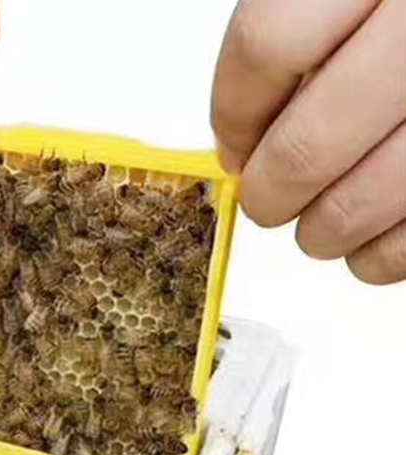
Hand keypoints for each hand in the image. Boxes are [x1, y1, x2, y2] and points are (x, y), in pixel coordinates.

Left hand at [212, 0, 405, 284]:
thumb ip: (312, 33)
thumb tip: (245, 136)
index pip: (267, 46)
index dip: (234, 112)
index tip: (235, 143)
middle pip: (306, 142)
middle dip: (270, 191)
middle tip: (267, 199)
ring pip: (361, 200)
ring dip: (323, 232)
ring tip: (319, 228)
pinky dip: (384, 256)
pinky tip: (373, 247)